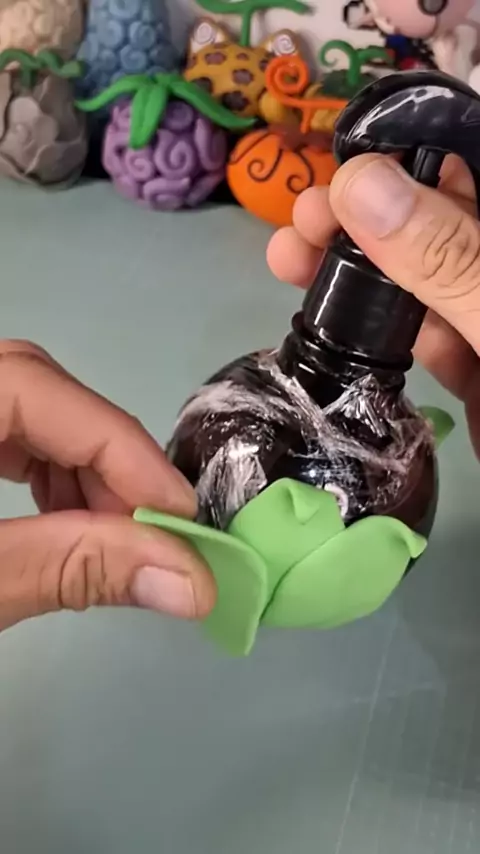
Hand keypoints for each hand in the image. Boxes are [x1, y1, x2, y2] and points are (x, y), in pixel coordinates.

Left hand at [0, 341, 214, 629]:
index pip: (38, 389)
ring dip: (78, 469)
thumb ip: (70, 568)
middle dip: (102, 459)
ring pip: (27, 408)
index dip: (119, 451)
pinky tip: (67, 522)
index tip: (181, 520)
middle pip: (38, 389)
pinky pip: (6, 431)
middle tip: (146, 531)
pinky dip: (46, 473)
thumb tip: (191, 582)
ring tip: (112, 536)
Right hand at [267, 153, 479, 455]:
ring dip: (357, 271)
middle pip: (433, 226)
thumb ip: (447, 259)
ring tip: (288, 259)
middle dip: (362, 216)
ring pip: (419, 284)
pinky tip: (334, 320)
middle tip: (300, 221)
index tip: (339, 170)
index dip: (402, 160)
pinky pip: (425, 341)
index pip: (462, 174)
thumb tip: (362, 185)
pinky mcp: (478, 374)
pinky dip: (379, 328)